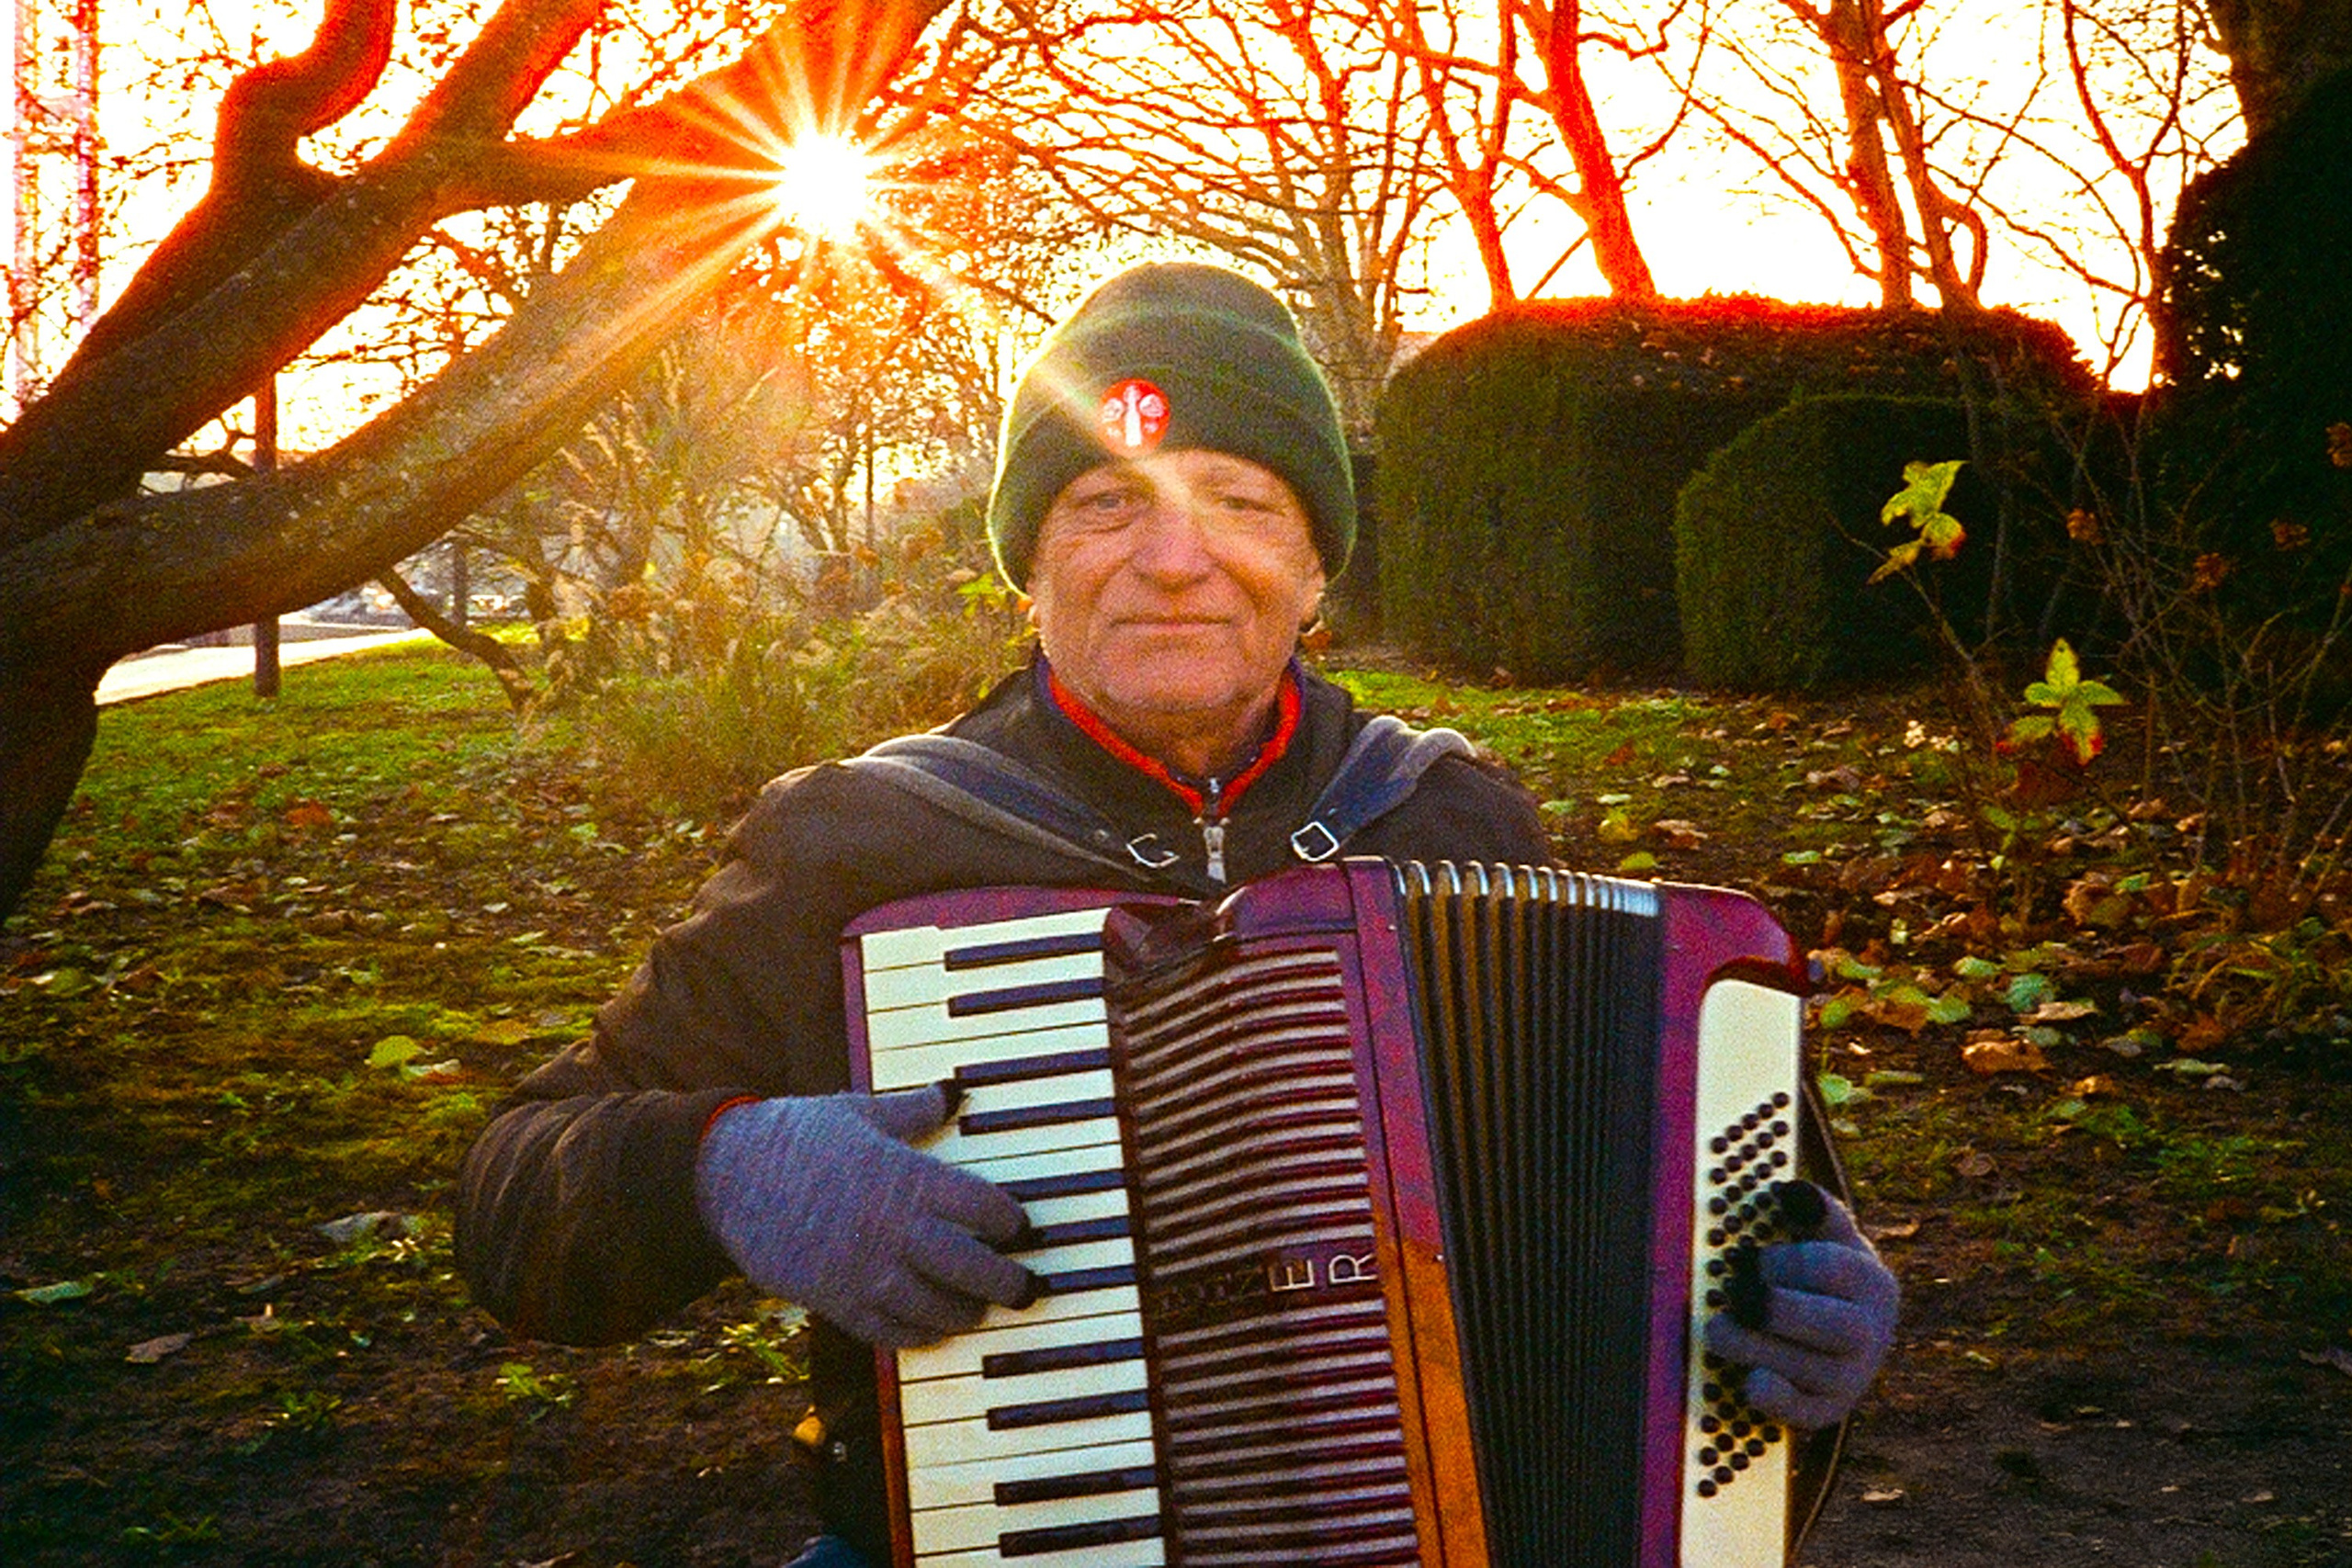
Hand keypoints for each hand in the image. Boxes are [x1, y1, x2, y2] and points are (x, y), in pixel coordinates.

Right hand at [695, 1085, 1038, 1347]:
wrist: (728, 1176)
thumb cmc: (795, 1136)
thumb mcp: (858, 1113)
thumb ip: (911, 1110)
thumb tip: (949, 1091)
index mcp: (907, 1177)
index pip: (983, 1207)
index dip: (1010, 1221)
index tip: (1019, 1227)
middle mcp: (894, 1229)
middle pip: (971, 1267)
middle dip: (1005, 1282)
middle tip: (1023, 1288)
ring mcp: (866, 1270)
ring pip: (937, 1307)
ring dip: (966, 1312)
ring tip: (980, 1309)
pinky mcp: (836, 1300)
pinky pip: (891, 1331)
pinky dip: (918, 1334)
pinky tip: (933, 1329)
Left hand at [1703, 1184, 1898, 1428]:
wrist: (1847, 1336)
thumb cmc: (1825, 1277)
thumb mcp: (1827, 1237)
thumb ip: (1814, 1210)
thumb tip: (1791, 1189)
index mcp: (1870, 1282)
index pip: (1829, 1268)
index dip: (1783, 1262)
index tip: (1754, 1260)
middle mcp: (1870, 1333)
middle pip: (1832, 1325)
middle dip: (1774, 1309)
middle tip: (1733, 1296)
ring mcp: (1852, 1377)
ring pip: (1812, 1370)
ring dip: (1756, 1349)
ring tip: (1717, 1329)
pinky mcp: (1827, 1411)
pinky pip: (1806, 1414)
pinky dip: (1776, 1400)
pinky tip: (1750, 1380)